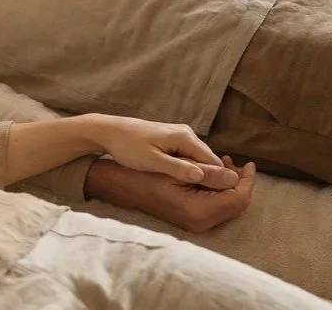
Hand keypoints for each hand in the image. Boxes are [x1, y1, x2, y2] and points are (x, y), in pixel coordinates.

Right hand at [86, 156, 255, 232]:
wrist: (124, 186)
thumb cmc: (148, 172)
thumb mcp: (180, 168)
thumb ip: (210, 174)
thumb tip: (236, 175)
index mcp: (199, 211)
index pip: (237, 198)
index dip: (246, 180)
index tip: (248, 163)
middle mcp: (200, 223)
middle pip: (235, 204)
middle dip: (238, 181)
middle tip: (233, 161)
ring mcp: (196, 224)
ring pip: (227, 205)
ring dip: (228, 184)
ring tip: (223, 163)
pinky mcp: (192, 219)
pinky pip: (215, 206)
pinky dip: (218, 190)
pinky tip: (211, 174)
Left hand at [87, 114, 231, 186]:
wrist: (109, 130)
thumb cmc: (128, 146)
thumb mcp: (152, 161)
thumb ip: (177, 168)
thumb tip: (201, 175)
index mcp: (185, 138)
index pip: (212, 162)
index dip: (220, 180)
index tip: (222, 199)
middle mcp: (187, 133)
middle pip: (209, 160)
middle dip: (213, 178)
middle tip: (216, 201)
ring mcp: (180, 135)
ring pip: (200, 159)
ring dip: (203, 174)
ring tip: (204, 194)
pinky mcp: (172, 138)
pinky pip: (190, 156)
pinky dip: (192, 168)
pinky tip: (189, 181)